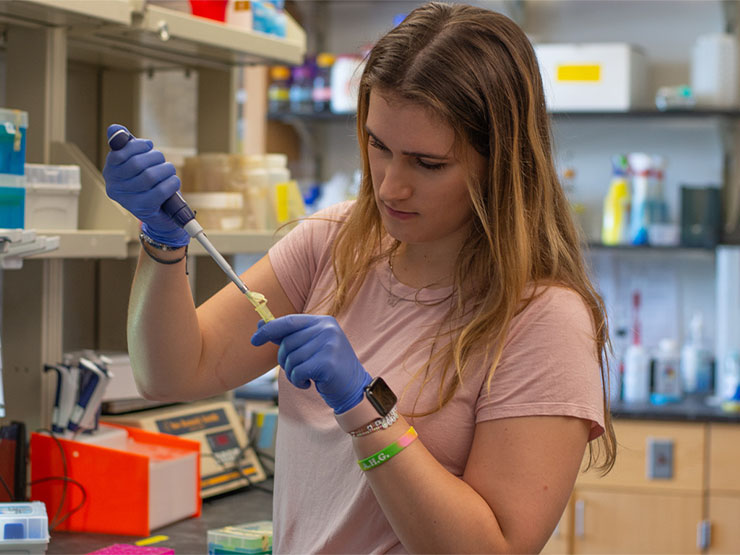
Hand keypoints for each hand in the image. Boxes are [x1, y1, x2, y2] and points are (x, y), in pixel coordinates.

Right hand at [103, 124, 189, 246]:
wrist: (161, 214)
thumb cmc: (149, 183)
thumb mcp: (136, 162)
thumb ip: (126, 145)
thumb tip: (115, 128)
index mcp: (110, 172)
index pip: (118, 153)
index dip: (137, 145)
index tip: (149, 146)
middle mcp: (115, 187)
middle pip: (137, 164)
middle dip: (155, 157)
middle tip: (162, 160)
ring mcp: (128, 201)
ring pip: (150, 176)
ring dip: (166, 169)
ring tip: (169, 171)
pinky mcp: (144, 210)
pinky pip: (161, 190)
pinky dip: (171, 183)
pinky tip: (173, 182)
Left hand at [251, 315, 371, 413]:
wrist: (353, 388)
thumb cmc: (328, 367)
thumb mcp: (310, 347)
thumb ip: (289, 336)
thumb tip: (261, 324)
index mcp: (323, 321)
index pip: (289, 321)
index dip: (269, 329)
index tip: (254, 339)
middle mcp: (327, 329)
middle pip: (287, 342)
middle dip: (284, 360)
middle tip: (295, 370)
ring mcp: (329, 344)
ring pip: (291, 359)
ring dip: (292, 373)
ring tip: (305, 377)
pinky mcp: (328, 362)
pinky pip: (297, 371)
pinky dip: (298, 381)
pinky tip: (308, 383)